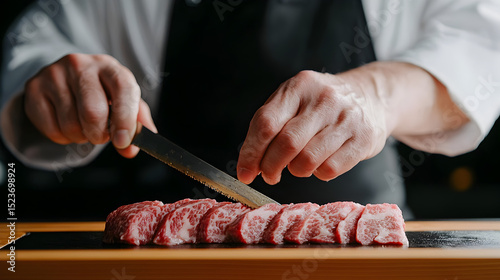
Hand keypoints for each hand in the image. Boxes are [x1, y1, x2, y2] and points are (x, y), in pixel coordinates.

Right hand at [23, 53, 156, 157]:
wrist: (69, 79)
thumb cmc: (104, 94)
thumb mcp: (126, 102)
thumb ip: (137, 125)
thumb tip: (131, 149)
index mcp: (110, 67)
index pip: (123, 89)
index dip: (125, 119)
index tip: (122, 141)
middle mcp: (81, 65)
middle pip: (93, 112)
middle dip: (100, 134)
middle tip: (101, 135)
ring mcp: (55, 74)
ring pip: (71, 125)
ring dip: (81, 137)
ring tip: (84, 127)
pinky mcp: (35, 87)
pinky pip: (51, 128)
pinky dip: (62, 137)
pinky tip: (67, 125)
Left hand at [237, 69, 388, 184]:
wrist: (371, 95)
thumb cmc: (321, 104)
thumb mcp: (294, 99)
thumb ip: (270, 125)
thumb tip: (249, 165)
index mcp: (299, 87)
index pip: (266, 123)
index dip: (251, 152)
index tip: (244, 172)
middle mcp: (324, 99)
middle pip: (286, 143)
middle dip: (270, 167)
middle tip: (269, 175)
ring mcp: (346, 118)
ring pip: (307, 160)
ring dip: (296, 171)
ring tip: (298, 165)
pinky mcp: (364, 138)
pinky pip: (330, 169)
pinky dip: (319, 173)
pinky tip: (320, 163)